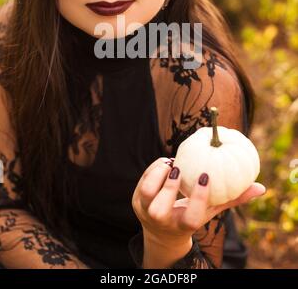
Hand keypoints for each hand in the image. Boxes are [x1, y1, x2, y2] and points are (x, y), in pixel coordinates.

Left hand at [131, 157, 265, 242]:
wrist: (162, 232)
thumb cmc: (191, 216)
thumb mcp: (210, 211)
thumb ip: (232, 199)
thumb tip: (259, 188)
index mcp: (183, 226)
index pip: (191, 217)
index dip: (198, 198)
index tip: (206, 177)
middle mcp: (162, 221)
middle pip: (160, 209)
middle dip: (169, 188)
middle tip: (180, 168)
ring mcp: (145, 211)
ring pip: (146, 193)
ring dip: (157, 175)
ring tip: (171, 164)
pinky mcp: (136, 200)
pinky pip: (142, 181)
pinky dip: (153, 169)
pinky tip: (166, 163)